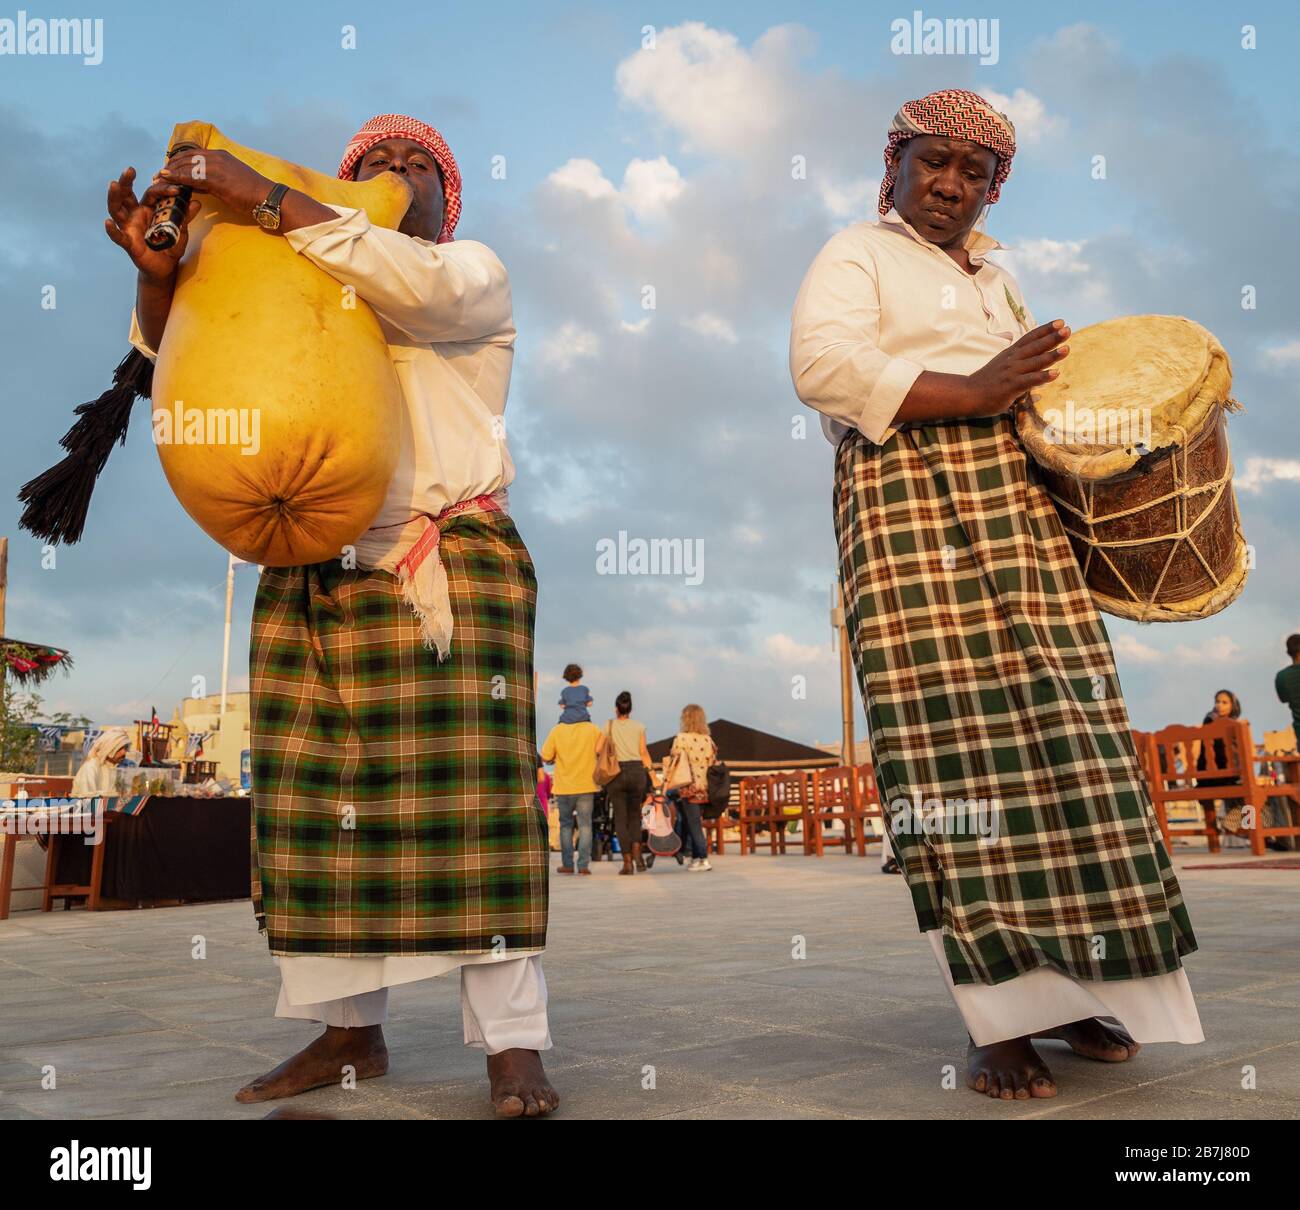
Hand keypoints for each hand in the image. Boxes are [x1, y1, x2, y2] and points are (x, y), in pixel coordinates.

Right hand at [104, 166, 199, 282]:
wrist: (166, 266)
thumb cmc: (171, 245)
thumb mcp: (181, 230)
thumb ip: (185, 217)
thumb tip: (197, 202)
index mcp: (148, 208)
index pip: (151, 193)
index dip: (162, 189)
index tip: (177, 188)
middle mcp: (135, 214)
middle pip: (126, 195)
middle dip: (126, 181)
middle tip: (129, 170)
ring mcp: (129, 227)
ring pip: (116, 210)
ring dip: (114, 197)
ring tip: (114, 184)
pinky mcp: (128, 243)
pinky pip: (118, 236)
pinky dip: (112, 230)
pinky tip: (108, 223)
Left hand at [155, 148, 272, 216]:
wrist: (268, 198)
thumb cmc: (252, 195)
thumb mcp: (228, 183)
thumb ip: (210, 181)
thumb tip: (195, 185)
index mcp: (220, 156)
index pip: (193, 155)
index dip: (177, 162)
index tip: (167, 170)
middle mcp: (216, 156)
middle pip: (186, 157)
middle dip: (170, 166)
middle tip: (157, 175)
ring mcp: (216, 165)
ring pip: (186, 165)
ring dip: (170, 172)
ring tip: (158, 179)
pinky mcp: (216, 177)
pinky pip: (191, 175)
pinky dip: (177, 177)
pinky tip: (168, 180)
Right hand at [965, 320, 1070, 415]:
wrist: (967, 394)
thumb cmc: (986, 382)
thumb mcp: (1002, 365)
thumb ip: (1018, 362)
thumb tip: (1034, 362)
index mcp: (1011, 354)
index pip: (1030, 338)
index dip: (1045, 329)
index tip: (1060, 322)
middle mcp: (1013, 360)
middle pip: (1035, 346)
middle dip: (1052, 337)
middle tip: (1067, 329)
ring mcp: (1012, 372)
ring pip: (1035, 362)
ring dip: (1052, 355)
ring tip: (1067, 349)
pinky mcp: (1011, 386)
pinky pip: (1030, 380)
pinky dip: (1043, 377)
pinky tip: (1056, 374)